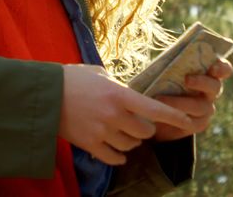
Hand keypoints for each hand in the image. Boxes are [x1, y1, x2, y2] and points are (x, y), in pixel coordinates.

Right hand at [59, 64, 193, 165]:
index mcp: (119, 95)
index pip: (155, 109)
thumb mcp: (99, 74)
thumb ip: (118, 85)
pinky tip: (119, 152)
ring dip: (132, 141)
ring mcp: (102, 132)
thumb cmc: (72, 79)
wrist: (44, 94)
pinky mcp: (90, 145)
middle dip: (146, 128)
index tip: (188, 120)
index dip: (174, 116)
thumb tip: (130, 92)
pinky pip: (114, 157)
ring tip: (125, 133)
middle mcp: (114, 115)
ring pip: (131, 145)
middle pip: (145, 131)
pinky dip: (119, 156)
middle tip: (140, 122)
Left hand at [152, 58, 232, 141]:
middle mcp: (211, 91)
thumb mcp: (169, 69)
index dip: (222, 67)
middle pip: (215, 86)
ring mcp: (207, 108)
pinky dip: (177, 117)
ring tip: (160, 98)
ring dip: (180, 102)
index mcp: (209, 74)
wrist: (160, 110)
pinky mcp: (199, 124)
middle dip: (201, 82)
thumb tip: (169, 53)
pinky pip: (192, 122)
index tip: (213, 67)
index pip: (224, 69)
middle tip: (187, 79)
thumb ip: (174, 61)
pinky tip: (165, 113)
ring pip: (200, 106)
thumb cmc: (165, 81)